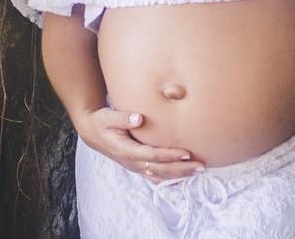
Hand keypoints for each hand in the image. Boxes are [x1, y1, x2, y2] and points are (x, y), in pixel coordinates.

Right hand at [75, 107, 205, 183]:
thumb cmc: (102, 122)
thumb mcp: (108, 117)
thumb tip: (139, 118)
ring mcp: (135, 166)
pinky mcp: (138, 166)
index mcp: (125, 150)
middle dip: (181, 169)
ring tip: (198, 170)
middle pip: (160, 169)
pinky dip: (171, 178)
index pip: (151, 155)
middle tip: (200, 166)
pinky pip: (156, 176)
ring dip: (179, 174)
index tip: (186, 153)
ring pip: (160, 176)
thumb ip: (123, 117)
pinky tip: (184, 176)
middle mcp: (132, 162)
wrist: (93, 133)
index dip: (169, 155)